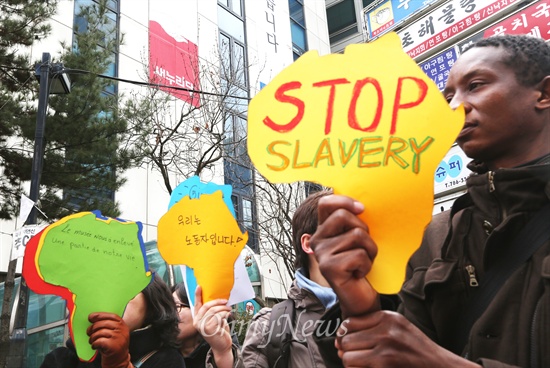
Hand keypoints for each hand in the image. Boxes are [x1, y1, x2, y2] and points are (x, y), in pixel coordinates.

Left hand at [87, 312, 131, 367]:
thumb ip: (108, 325)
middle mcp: (122, 330)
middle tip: (88, 332)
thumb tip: (93, 318)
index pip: (111, 316)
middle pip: (104, 323)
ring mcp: (119, 337)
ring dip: (92, 337)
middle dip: (93, 327)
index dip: (100, 315)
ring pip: (100, 332)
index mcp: (123, 325)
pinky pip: (99, 341)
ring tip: (92, 341)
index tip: (90, 317)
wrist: (119, 361)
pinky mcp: (114, 346)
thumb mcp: (114, 333)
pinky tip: (94, 346)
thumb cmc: (113, 346)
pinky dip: (94, 344)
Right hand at [193, 285, 233, 367]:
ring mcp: (203, 326)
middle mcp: (198, 322)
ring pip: (214, 310)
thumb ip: (212, 311)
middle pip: (207, 306)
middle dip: (217, 302)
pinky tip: (228, 315)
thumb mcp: (214, 319)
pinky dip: (225, 314)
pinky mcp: (210, 329)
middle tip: (225, 301)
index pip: (196, 305)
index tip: (199, 286)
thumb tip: (218, 299)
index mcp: (197, 319)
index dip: (197, 295)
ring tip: (228, 309)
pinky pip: (218, 316)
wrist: (222, 346)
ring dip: (223, 308)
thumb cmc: (219, 332)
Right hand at [309, 194, 378, 316]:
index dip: (344, 201)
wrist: (360, 297)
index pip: (326, 203)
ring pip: (356, 235)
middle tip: (364, 248)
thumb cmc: (361, 264)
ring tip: (362, 262)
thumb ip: (354, 222)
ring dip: (370, 250)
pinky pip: (359, 255)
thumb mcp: (358, 239)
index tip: (362, 209)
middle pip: (343, 216)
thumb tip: (363, 205)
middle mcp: (317, 240)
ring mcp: (321, 254)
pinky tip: (359, 274)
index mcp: (323, 229)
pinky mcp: (329, 268)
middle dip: (364, 230)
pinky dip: (367, 265)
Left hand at [336, 311, 480, 367]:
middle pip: (346, 341)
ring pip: (347, 358)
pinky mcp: (384, 367)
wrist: (440, 367)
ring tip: (365, 364)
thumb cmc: (417, 349)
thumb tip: (340, 338)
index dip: (344, 335)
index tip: (348, 343)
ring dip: (352, 364)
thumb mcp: (398, 327)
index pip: (348, 323)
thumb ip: (371, 326)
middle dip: (347, 351)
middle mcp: (386, 332)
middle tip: (358, 357)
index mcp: (387, 318)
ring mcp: (385, 352)